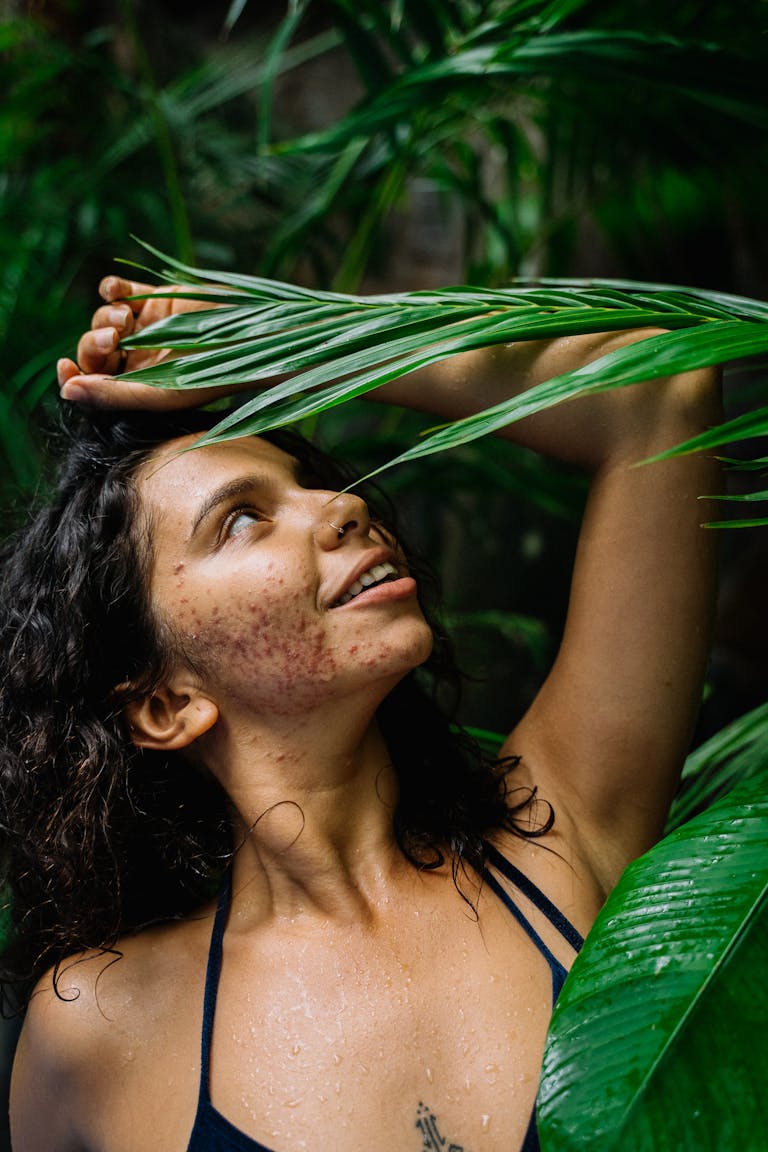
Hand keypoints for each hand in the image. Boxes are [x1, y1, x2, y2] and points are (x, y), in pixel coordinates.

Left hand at [57, 276, 227, 409]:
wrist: (252, 338)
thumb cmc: (212, 375)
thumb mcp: (161, 392)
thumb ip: (113, 395)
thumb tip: (66, 391)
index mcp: (138, 387)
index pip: (92, 382)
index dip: (72, 374)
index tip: (65, 366)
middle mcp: (138, 358)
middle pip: (93, 349)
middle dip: (94, 343)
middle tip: (112, 339)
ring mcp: (145, 327)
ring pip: (103, 318)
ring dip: (105, 316)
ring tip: (126, 319)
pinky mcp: (155, 298)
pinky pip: (117, 290)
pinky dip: (109, 288)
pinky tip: (115, 292)